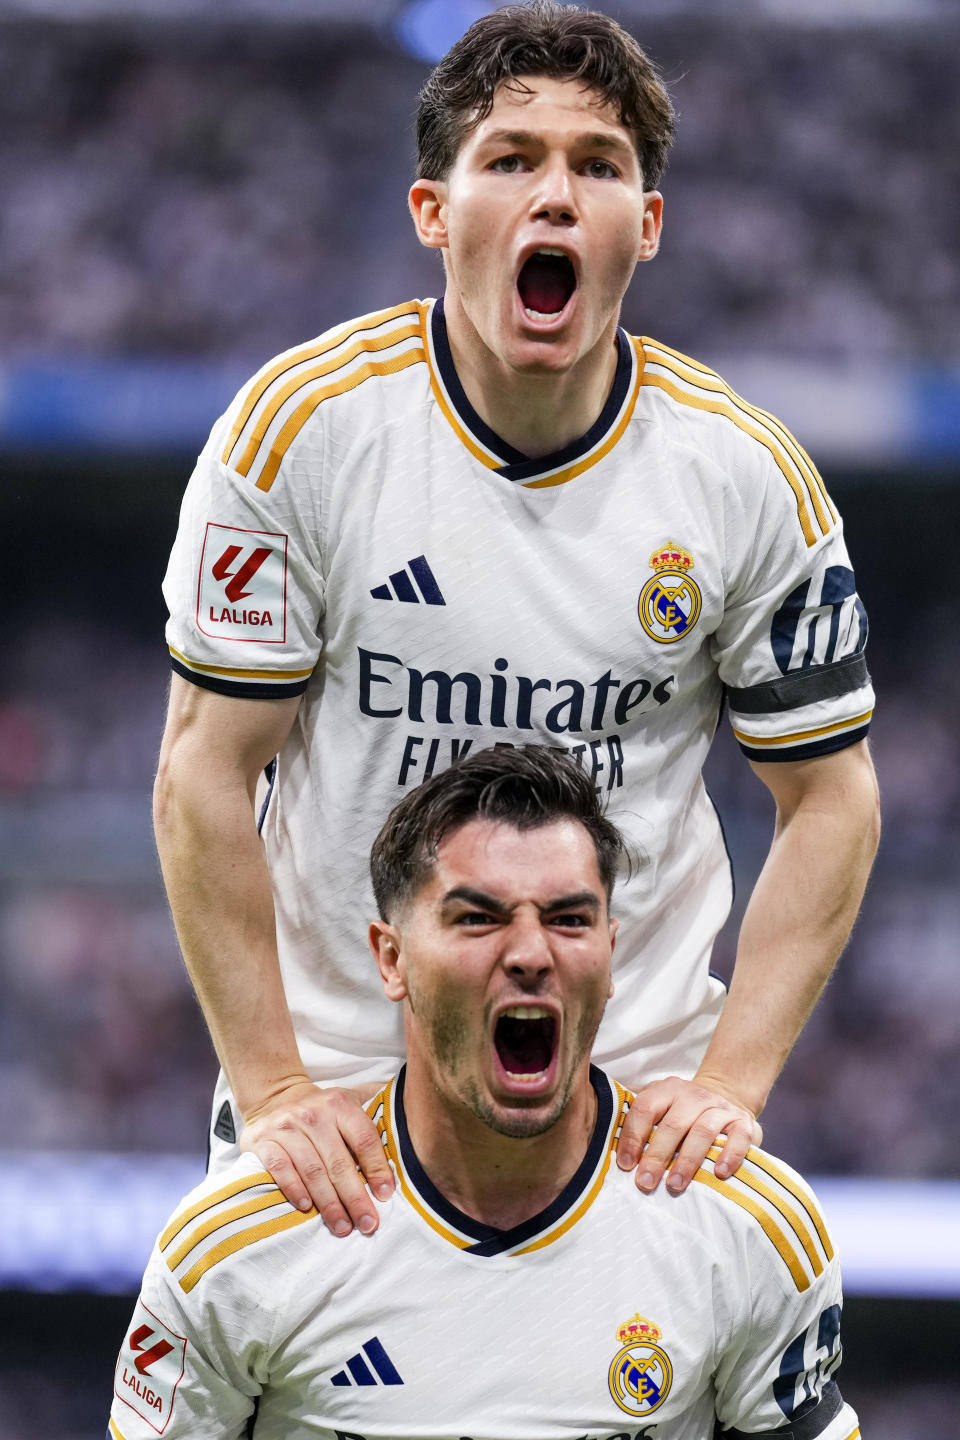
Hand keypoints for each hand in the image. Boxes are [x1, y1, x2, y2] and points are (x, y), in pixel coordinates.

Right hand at [240, 1081, 394, 1235]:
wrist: (274, 1098)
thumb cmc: (321, 1109)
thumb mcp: (349, 1101)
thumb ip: (375, 1111)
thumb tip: (412, 1128)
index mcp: (339, 1105)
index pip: (364, 1139)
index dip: (377, 1169)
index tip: (386, 1196)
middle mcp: (313, 1114)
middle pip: (339, 1162)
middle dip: (355, 1198)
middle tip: (367, 1224)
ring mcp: (286, 1127)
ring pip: (312, 1171)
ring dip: (329, 1203)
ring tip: (342, 1226)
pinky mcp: (263, 1142)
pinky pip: (280, 1169)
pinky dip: (294, 1189)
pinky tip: (306, 1208)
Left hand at [616, 1075, 760, 1195]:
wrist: (727, 1098)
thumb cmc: (683, 1113)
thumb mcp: (660, 1107)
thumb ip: (638, 1119)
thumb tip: (602, 1138)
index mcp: (667, 1089)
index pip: (645, 1108)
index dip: (633, 1136)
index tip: (625, 1165)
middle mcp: (694, 1095)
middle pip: (673, 1124)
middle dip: (657, 1156)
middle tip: (645, 1183)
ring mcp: (720, 1107)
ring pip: (703, 1131)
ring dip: (687, 1161)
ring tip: (675, 1185)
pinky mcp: (744, 1123)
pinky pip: (738, 1138)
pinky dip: (729, 1156)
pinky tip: (720, 1174)